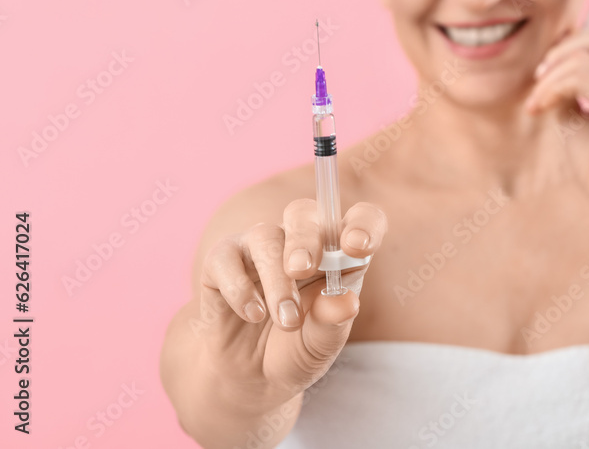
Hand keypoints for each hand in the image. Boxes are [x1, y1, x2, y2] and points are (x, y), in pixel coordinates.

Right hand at [197, 200, 386, 410]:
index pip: (361, 219)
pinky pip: (226, 258)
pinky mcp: (222, 261)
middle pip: (304, 213)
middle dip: (306, 240)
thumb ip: (333, 323)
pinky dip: (240, 288)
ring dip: (276, 279)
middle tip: (302, 270)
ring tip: (287, 321)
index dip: (363, 224)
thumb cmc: (297, 350)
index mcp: (339, 253)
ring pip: (266, 237)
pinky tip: (253, 315)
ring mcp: (259, 247)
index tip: (357, 247)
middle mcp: (301, 241)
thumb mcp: (321, 345)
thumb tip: (345, 301)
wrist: (251, 378)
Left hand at [524, 27, 588, 203]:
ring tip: (537, 103)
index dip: (573, 47)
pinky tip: (542, 107)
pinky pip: (579, 77)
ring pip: (583, 57)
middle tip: (538, 79)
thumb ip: (569, 88)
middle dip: (562, 51)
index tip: (546, 75)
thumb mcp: (578, 117)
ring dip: (550, 77)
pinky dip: (553, 88)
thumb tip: (549, 65)